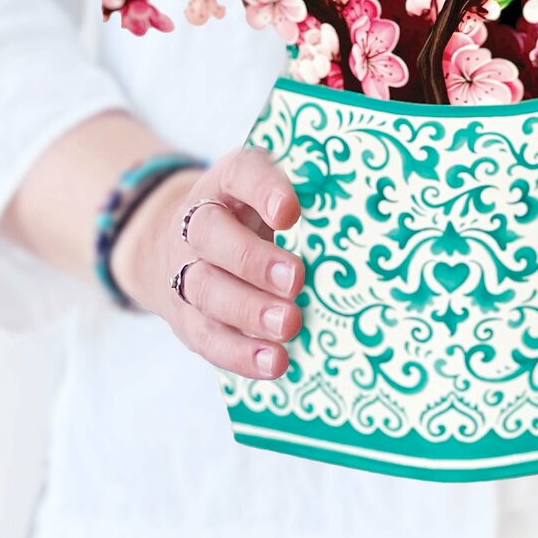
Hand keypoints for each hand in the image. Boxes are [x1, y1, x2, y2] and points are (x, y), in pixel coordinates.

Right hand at [110, 148, 302, 380]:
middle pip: (213, 237)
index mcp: (226, 181)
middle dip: (254, 261)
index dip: (264, 190)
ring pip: (208, 290)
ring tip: (289, 326)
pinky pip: (207, 337)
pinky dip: (240, 353)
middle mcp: (197, 222)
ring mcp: (185, 270)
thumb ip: (304, 194)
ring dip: (249, 311)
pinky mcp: (186, 317)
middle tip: (296, 279)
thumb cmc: (250, 213)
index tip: (291, 211)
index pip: (241, 174)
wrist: (184, 244)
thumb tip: (353, 214)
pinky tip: (274, 363)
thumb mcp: (269, 191)